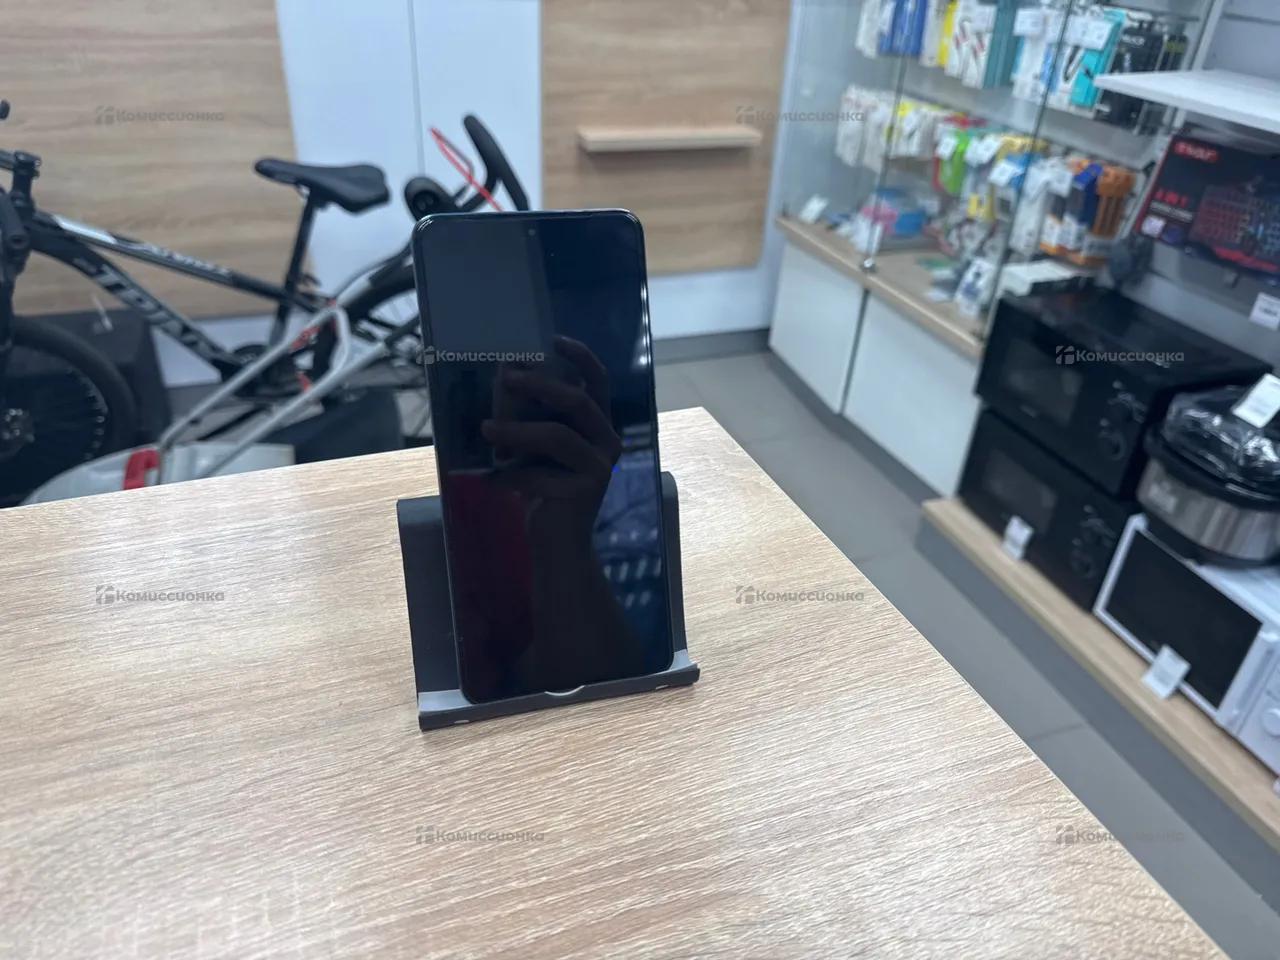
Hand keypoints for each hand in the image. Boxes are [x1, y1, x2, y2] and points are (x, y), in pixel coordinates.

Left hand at [482, 335, 621, 503]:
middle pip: (577, 401)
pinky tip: (491, 481)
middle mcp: (607, 441)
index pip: (598, 382)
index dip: (580, 357)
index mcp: (598, 425)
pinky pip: (540, 473)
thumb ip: (529, 417)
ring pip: (556, 436)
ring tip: (485, 428)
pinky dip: (509, 475)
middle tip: (507, 377)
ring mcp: (600, 467)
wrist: (556, 544)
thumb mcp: (535, 447)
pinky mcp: (586, 492)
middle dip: (539, 385)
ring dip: (516, 430)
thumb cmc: (543, 488)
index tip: (553, 339)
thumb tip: (503, 375)